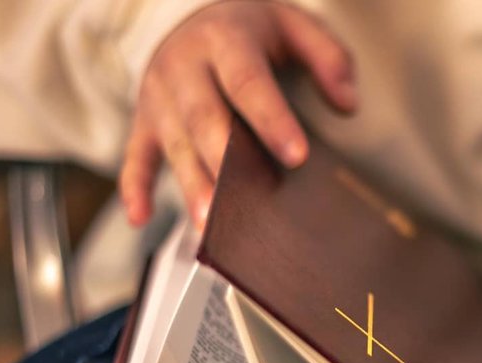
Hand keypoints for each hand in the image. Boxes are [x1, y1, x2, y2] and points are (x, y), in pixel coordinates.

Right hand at [120, 1, 357, 228]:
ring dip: (190, 185)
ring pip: (174, 144)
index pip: (248, 81)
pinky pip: (134, 156)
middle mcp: (184, 66)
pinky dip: (134, 188)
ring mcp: (159, 96)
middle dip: (222, 161)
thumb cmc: (250, 31)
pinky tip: (140, 217)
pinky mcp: (144, 121)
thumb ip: (327, 57)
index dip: (271, 119)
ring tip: (208, 223)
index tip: (296, 155)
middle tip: (242, 201)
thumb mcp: (294, 25)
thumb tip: (347, 103)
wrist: (190, 17)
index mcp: (225, 38)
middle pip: (203, 117)